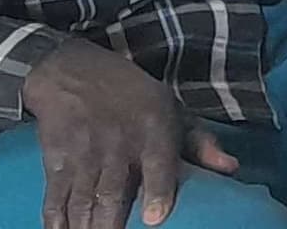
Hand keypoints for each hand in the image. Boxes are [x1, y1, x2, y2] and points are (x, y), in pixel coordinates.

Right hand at [20, 40, 232, 228]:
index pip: (158, 165)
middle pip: (113, 193)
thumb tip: (230, 169)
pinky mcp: (56, 158)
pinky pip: (55, 196)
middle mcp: (118, 143)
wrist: (73, 71)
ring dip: (84, 227)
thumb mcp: (171, 107)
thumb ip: (200, 142)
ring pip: (83, 200)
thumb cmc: (132, 96)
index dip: (156, 192)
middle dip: (110, 224)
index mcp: (154, 129)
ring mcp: (85, 152)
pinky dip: (56, 219)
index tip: (153, 219)